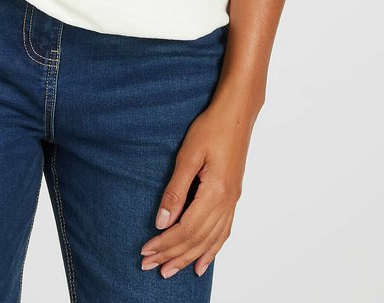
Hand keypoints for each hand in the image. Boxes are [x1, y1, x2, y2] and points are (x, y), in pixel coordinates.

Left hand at [138, 93, 256, 278]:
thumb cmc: (211, 128)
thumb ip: (175, 190)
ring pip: (210, 240)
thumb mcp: (188, 155)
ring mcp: (232, 201)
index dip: (165, 243)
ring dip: (189, 257)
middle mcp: (227, 202)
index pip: (185, 229)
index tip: (145, 251)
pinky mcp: (233, 197)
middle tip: (150, 267)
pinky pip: (223, 232)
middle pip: (197, 239)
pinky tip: (202, 263)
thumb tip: (161, 222)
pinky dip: (212, 251)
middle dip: (172, 255)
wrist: (237, 114)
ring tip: (170, 270)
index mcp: (215, 192)